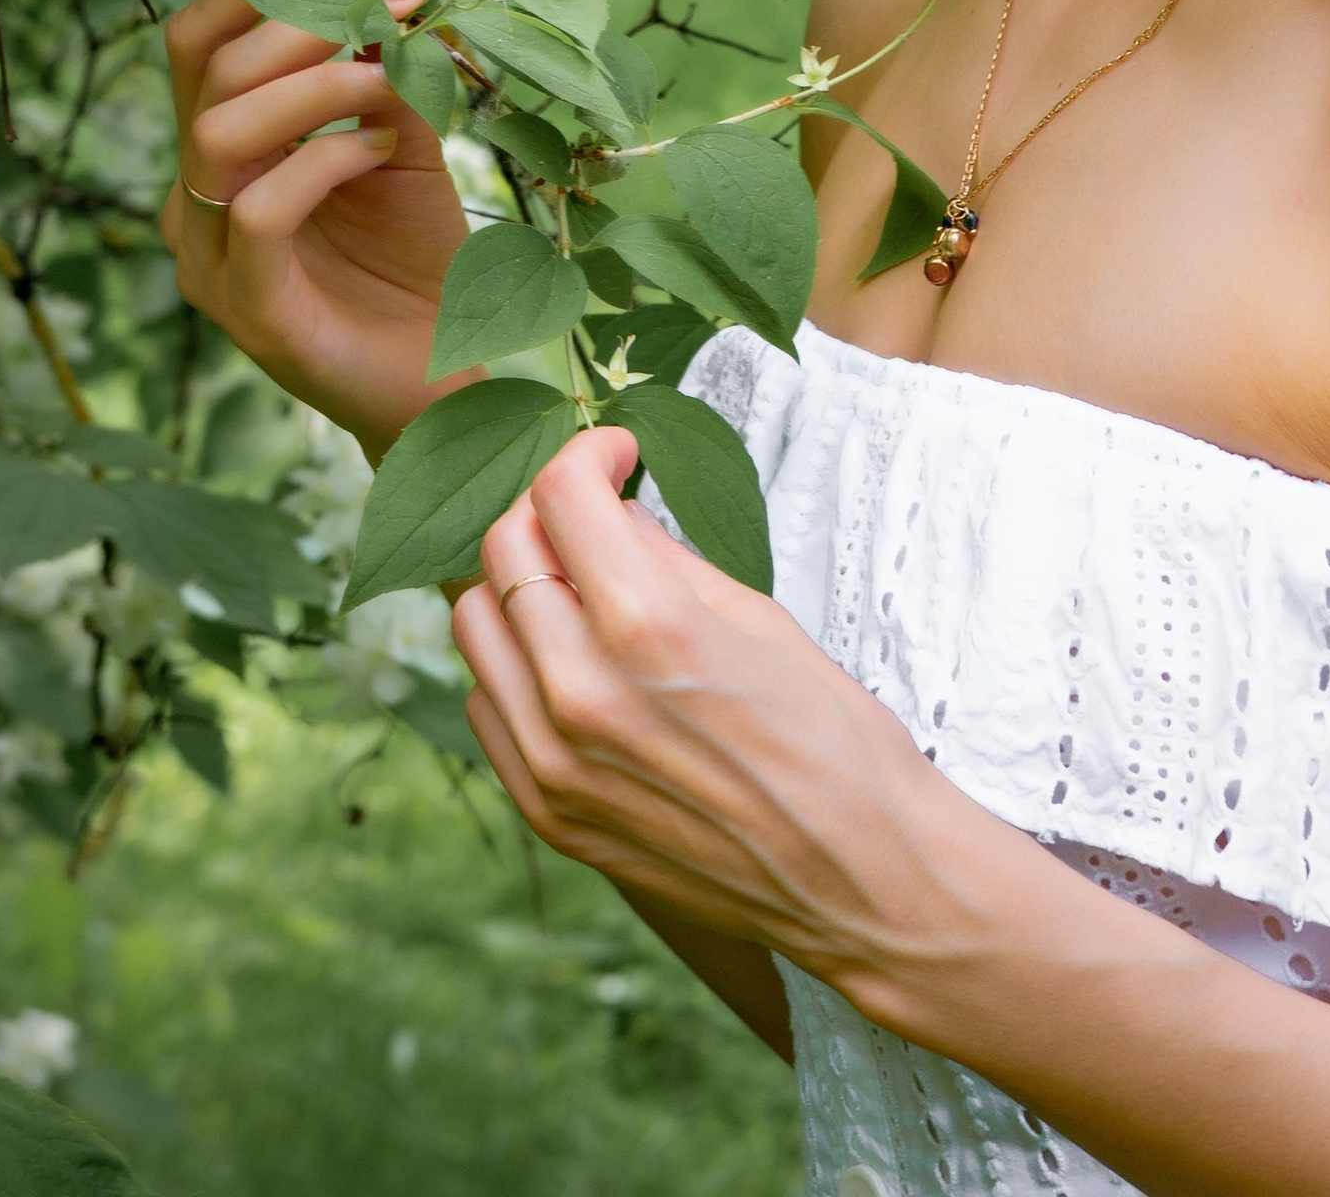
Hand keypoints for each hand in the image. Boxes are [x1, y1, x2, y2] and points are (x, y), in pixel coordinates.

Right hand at [162, 0, 471, 455]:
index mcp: (220, 152)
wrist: (441, 377)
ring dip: (316, 81)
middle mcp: (195, 200)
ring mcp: (210, 260)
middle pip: (206, 72)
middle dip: (302, 17)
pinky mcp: (248, 311)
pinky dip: (326, 160)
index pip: (195, 42)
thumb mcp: (401, 139)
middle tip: (391, 1)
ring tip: (388, 78)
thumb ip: (381, 73)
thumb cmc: (414, 257)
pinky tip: (383, 152)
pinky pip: (258, 211)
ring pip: (218, 133)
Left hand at [454, 429, 968, 992]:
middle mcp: (579, 693)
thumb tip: (611, 511)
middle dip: (549, 509)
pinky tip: (573, 664)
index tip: (619, 454)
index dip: (590, 452)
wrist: (855, 878)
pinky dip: (515, 666)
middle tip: (597, 513)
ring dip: (520, 585)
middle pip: (504, 549)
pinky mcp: (548, 815)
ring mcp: (552, 764)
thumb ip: (664, 558)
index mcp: (647, 627)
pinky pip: (486, 707)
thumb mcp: (757, 616)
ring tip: (579, 588)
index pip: (562, 495)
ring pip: (475, 624)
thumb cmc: (831, 737)